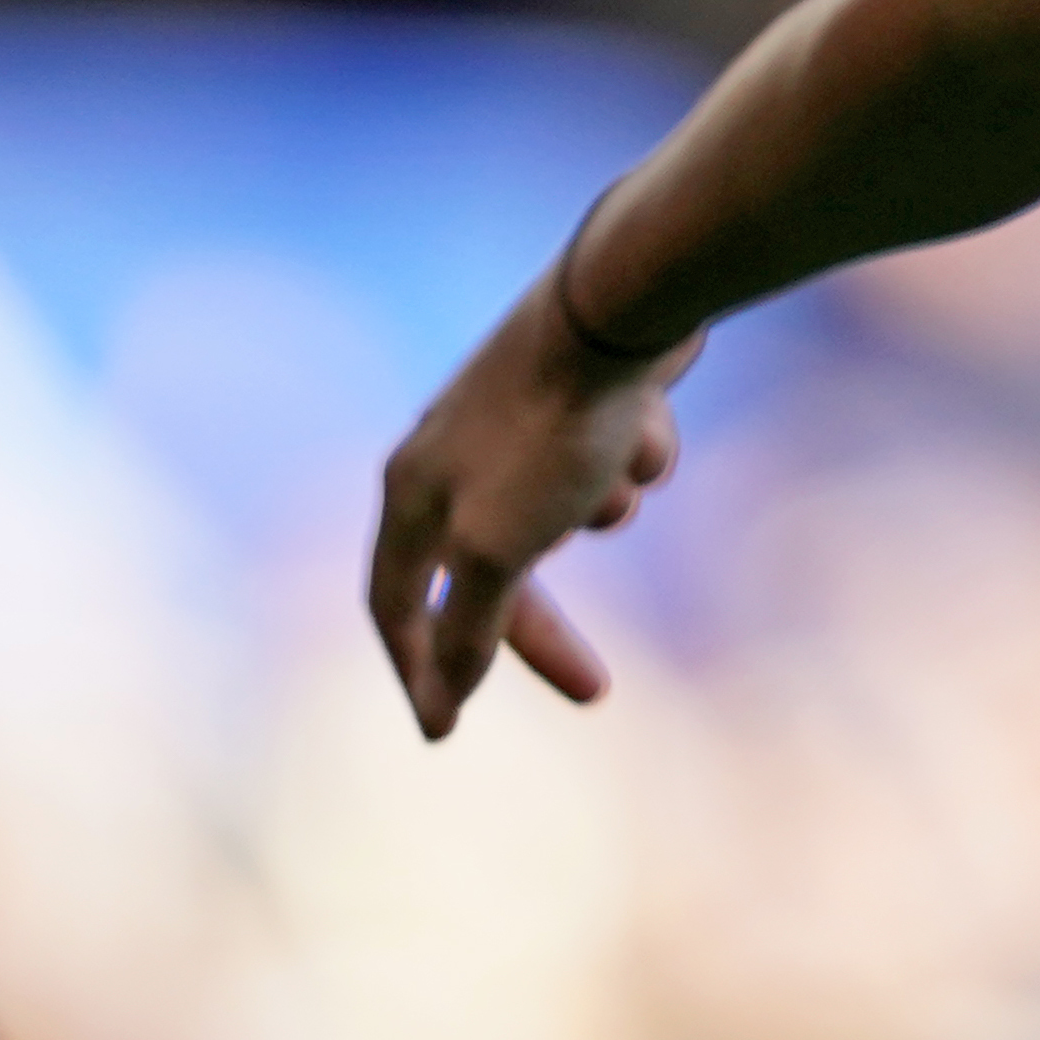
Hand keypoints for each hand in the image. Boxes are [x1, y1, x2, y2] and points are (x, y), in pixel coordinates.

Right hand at [368, 267, 689, 739]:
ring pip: (576, 514)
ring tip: (614, 461)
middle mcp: (454, 457)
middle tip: (597, 692)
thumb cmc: (547, 431)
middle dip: (548, 628)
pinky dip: (637, 452)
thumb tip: (444, 700)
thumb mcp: (497, 546)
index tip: (445, 730)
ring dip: (608, 502)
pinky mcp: (587, 400)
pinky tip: (644, 416)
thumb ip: (468, 626)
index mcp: (411, 492)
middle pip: (495, 575)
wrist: (622, 308)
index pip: (395, 605)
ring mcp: (521, 426)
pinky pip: (619, 462)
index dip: (418, 670)